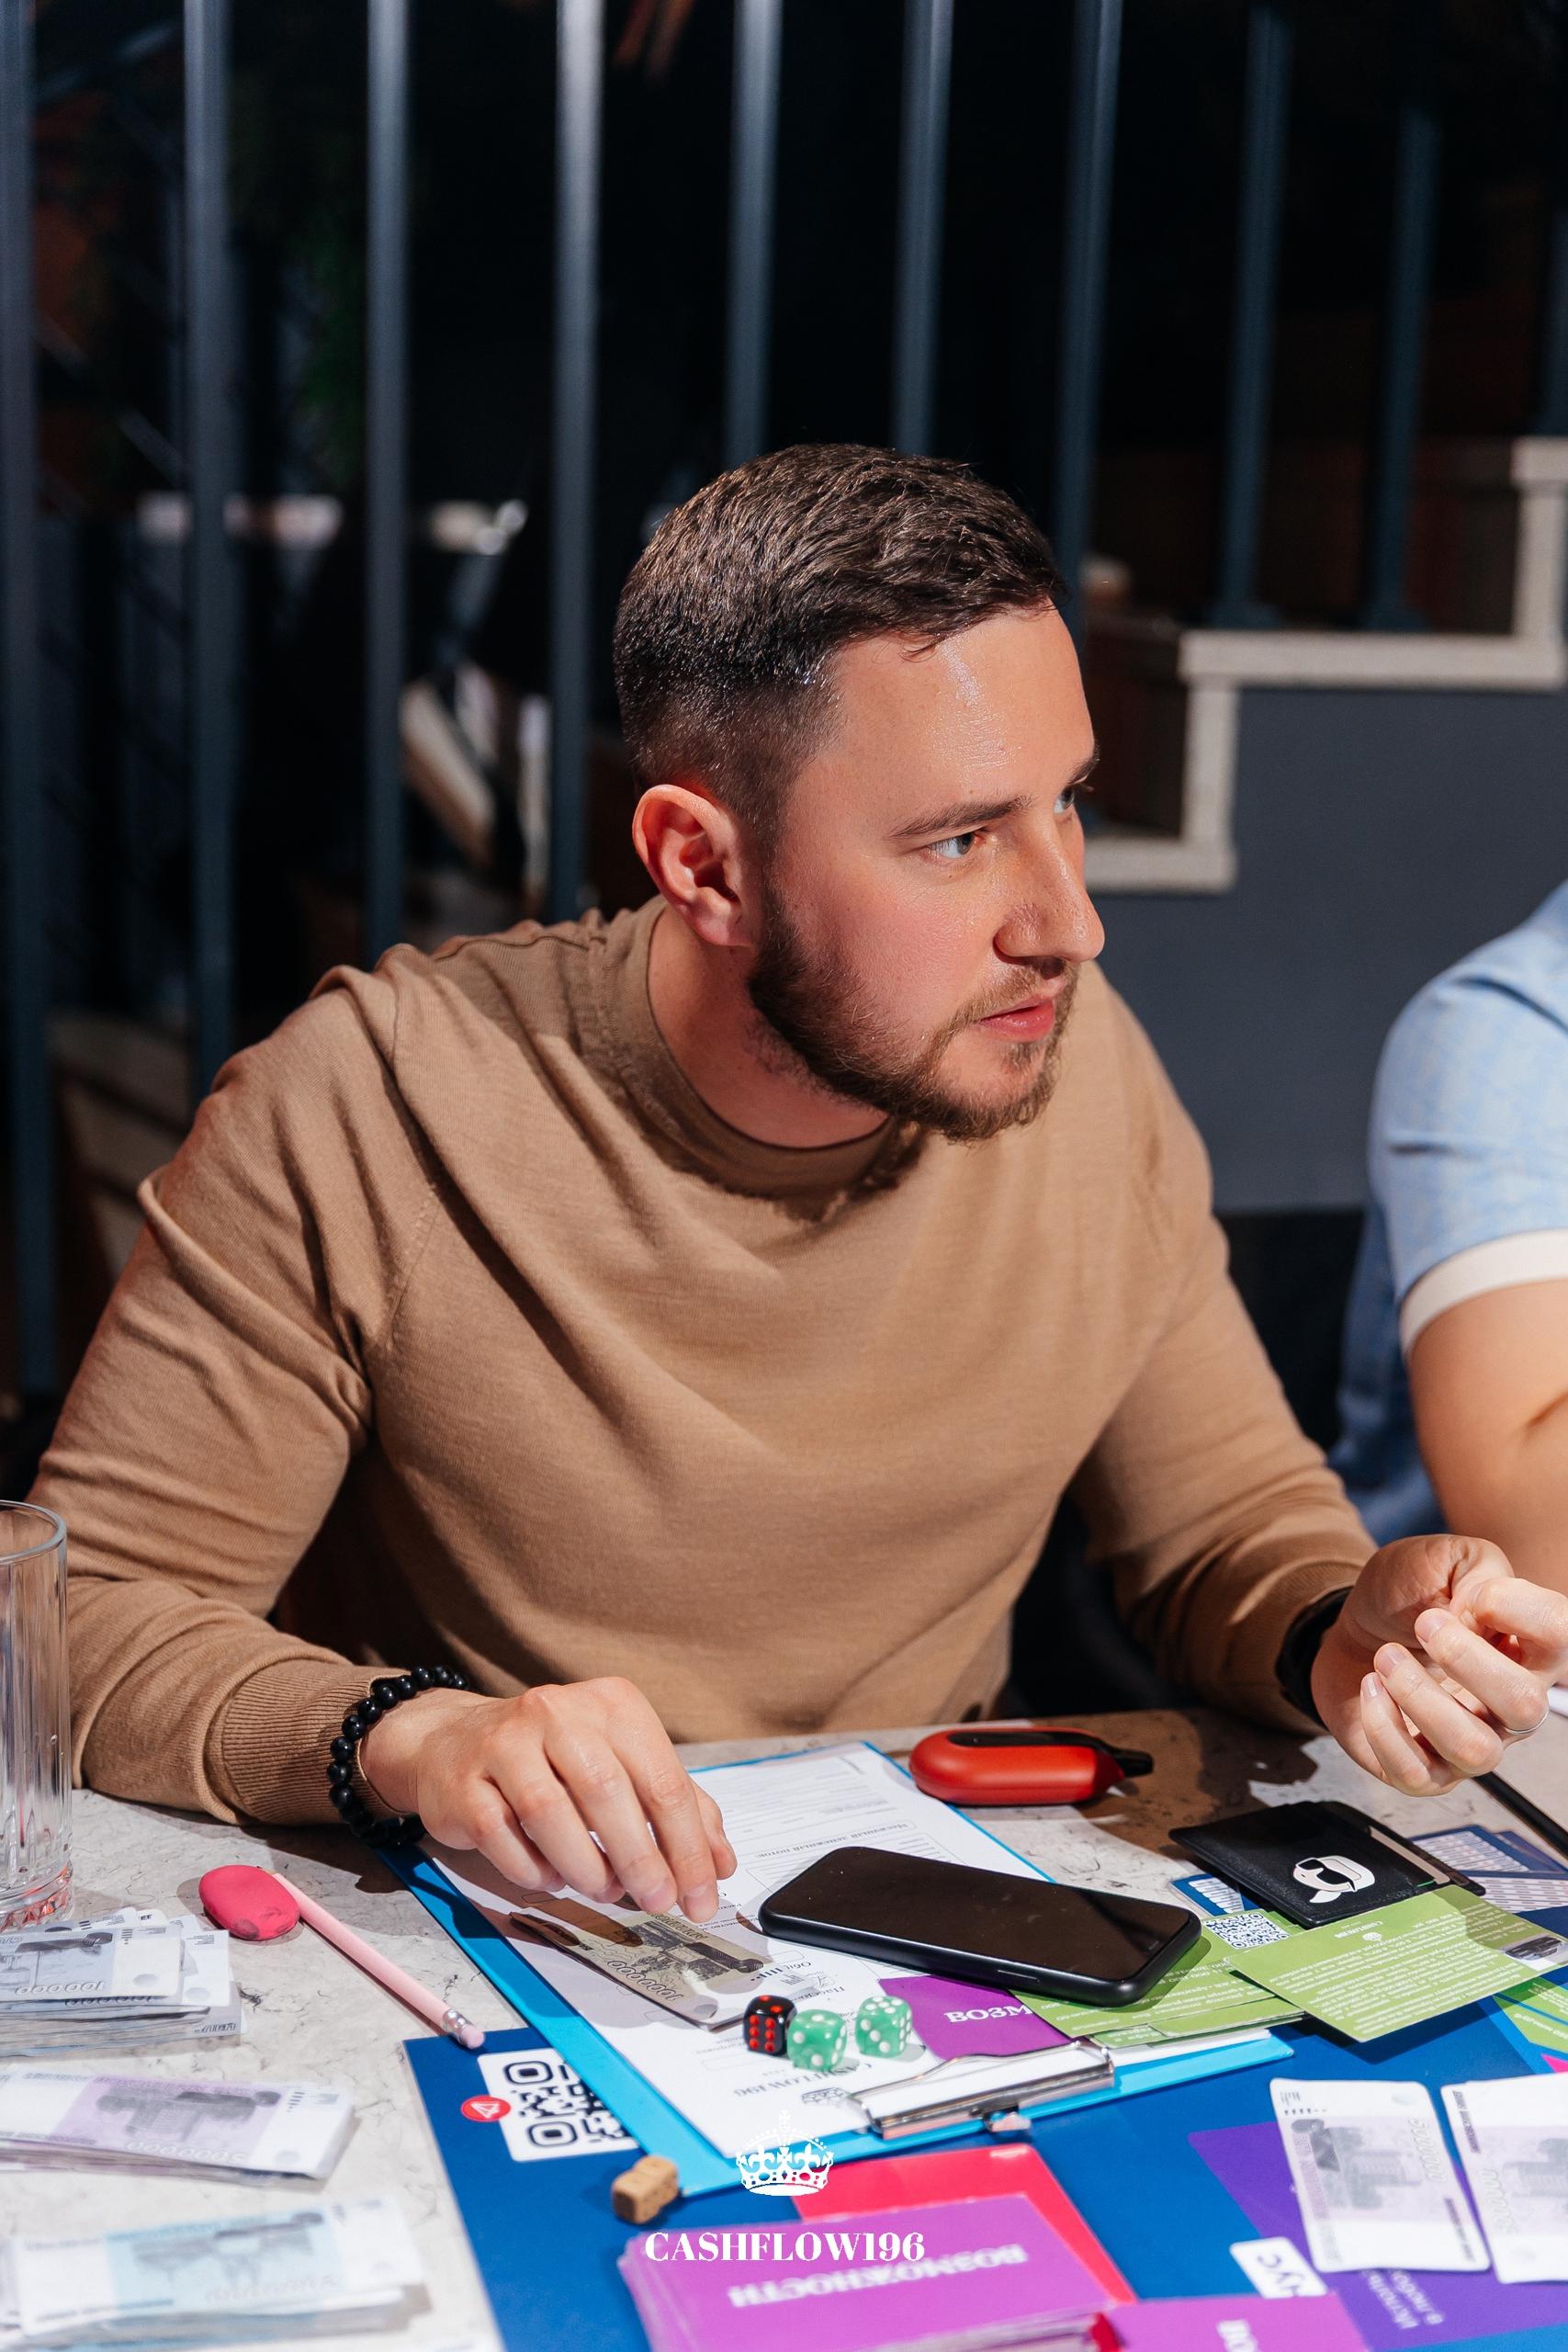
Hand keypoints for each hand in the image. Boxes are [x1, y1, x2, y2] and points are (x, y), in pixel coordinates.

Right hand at [359, 1676, 737, 1919]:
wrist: (454, 1743)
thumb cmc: (552, 1758)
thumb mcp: (621, 1764)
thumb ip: (675, 1807)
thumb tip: (719, 1864)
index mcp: (611, 1705)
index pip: (663, 1779)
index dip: (688, 1847)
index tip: (700, 1895)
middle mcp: (558, 1712)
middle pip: (610, 1793)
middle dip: (642, 1860)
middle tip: (659, 1902)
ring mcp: (506, 1743)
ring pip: (552, 1813)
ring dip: (587, 1867)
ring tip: (605, 1889)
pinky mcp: (466, 1781)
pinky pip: (504, 1835)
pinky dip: (535, 1868)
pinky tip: (553, 1877)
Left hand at [1311, 1534, 1567, 1794]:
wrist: (1352, 1629)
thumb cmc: (1407, 1598)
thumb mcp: (1442, 1560)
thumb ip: (1477, 1570)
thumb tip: (1485, 1610)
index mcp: (1529, 1649)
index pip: (1563, 1635)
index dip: (1519, 1608)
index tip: (1473, 1592)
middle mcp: (1512, 1705)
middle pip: (1527, 1707)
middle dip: (1465, 1659)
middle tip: (1424, 1624)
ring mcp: (1473, 1743)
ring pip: (1476, 1750)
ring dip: (1419, 1696)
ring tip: (1386, 1658)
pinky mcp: (1427, 1771)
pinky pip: (1417, 1775)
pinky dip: (1384, 1728)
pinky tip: (1371, 1688)